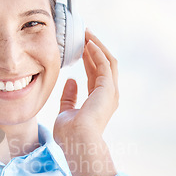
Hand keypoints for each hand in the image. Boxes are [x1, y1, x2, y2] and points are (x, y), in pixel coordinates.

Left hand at [53, 29, 117, 175]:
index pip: (96, 74)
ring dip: (97, 46)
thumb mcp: (66, 112)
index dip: (89, 59)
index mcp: (98, 101)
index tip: (80, 47)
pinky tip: (88, 43)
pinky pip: (105, 64)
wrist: (77, 142)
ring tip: (87, 34)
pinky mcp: (108, 88)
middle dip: (94, 48)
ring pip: (108, 61)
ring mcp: (110, 92)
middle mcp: (108, 95)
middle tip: (84, 34)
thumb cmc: (70, 134)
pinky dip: (97, 52)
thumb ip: (69, 98)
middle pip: (104, 65)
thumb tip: (70, 81)